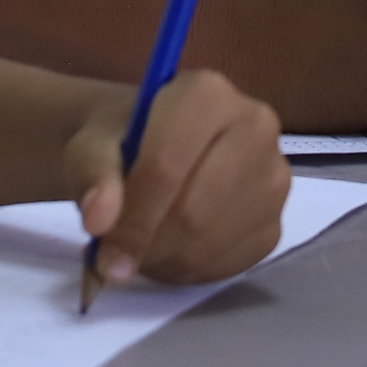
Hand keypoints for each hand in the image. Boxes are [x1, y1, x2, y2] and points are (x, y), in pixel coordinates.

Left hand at [64, 67, 289, 287]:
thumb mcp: (91, 145)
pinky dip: (188, 272)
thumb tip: (99, 220)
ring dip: (163, 261)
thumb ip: (93, 175)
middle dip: (146, 242)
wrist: (149, 148)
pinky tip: (168, 252)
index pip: (168, 166)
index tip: (100, 240)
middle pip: (195, 210)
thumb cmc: (121, 141)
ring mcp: (275, 179)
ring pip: (211, 244)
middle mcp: (256, 128)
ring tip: (138, 248)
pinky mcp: (276, 225)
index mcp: (209, 94)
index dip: (131, 213)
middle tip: (112, 255)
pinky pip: (229, 266)